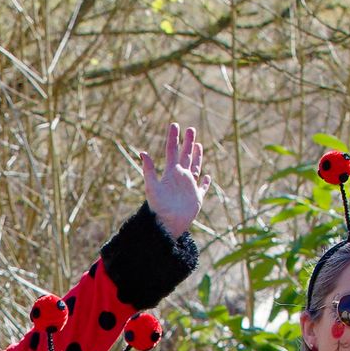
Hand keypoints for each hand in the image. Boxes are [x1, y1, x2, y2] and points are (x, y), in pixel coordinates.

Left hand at [140, 121, 210, 238]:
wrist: (166, 225)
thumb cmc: (158, 208)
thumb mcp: (152, 186)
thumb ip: (148, 170)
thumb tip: (142, 152)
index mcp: (170, 173)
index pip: (172, 151)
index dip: (174, 138)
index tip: (175, 124)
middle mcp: (180, 177)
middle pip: (185, 156)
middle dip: (188, 142)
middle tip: (191, 128)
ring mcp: (189, 187)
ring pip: (195, 168)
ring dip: (197, 156)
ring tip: (198, 145)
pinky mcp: (196, 198)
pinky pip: (203, 188)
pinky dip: (206, 182)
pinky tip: (207, 176)